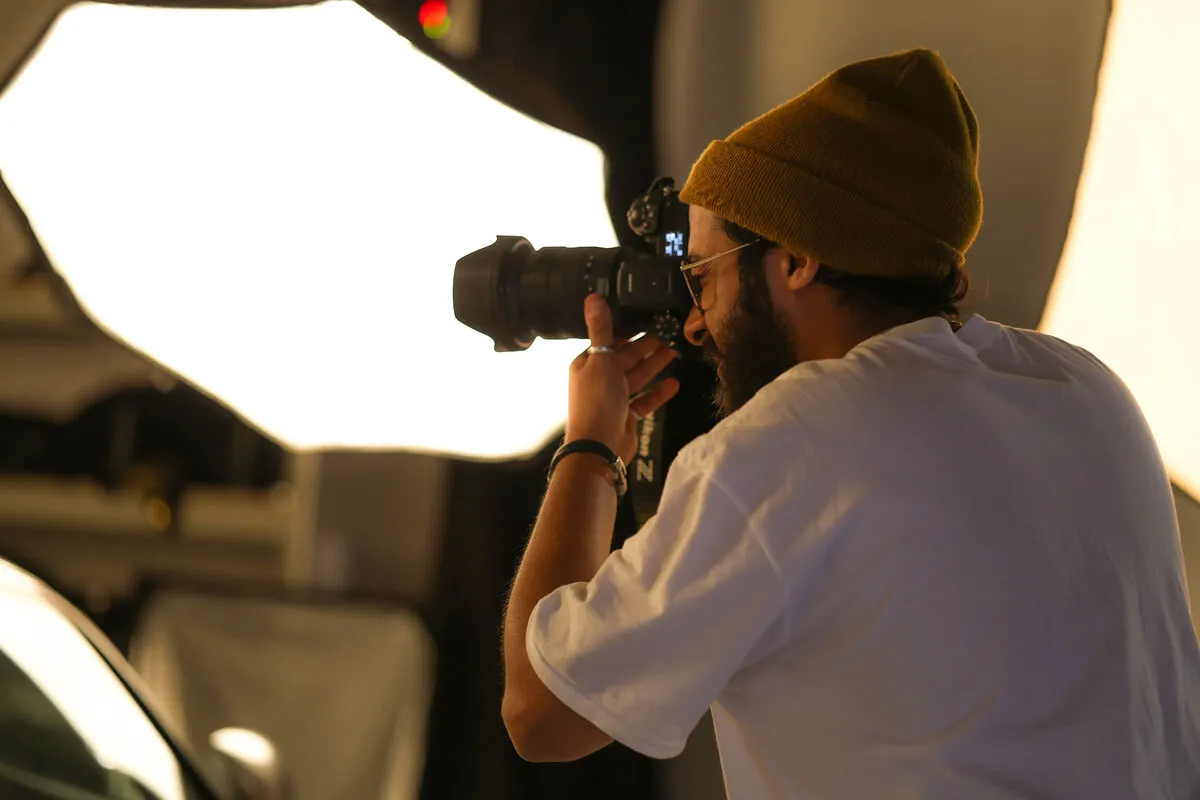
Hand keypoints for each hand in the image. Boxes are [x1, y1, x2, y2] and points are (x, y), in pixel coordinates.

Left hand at [565, 294, 680, 465]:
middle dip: (647, 347)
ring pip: (637, 377)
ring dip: (655, 365)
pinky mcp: (626, 416)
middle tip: (669, 333)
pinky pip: (645, 400)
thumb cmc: (597, 401)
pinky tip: (674, 383)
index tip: (650, 319)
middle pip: (626, 358)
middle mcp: (599, 380)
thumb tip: (593, 297)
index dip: (630, 332)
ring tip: (675, 352)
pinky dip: (658, 392)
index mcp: (587, 364)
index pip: (610, 342)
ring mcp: (613, 399)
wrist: (599, 447)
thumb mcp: (601, 359)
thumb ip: (602, 330)